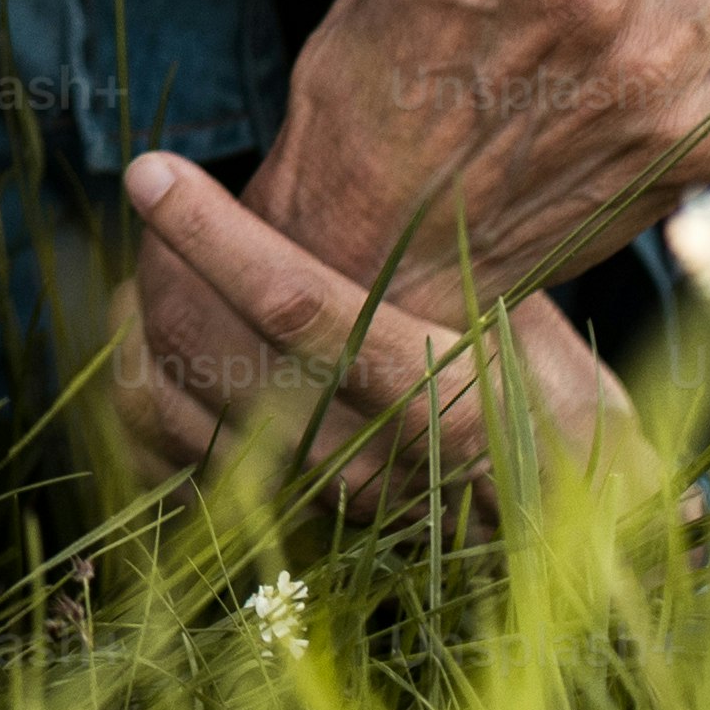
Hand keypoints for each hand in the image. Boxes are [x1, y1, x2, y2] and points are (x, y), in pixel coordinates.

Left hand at [112, 147, 645, 528]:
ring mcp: (313, 500)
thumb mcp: (533, 325)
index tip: (155, 170)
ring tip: (148, 265)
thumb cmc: (558, 407)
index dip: (209, 232)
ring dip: (139, 326)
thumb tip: (382, 176)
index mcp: (436, 394)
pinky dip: (140, 399)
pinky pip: (167, 464)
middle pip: (208, 349)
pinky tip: (147, 346)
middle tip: (151, 198)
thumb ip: (454, 264)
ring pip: (171, 407)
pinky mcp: (282, 524)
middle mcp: (364, 457)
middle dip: (159, 262)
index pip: (291, 304)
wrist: (571, 538)